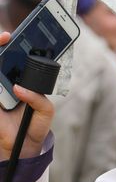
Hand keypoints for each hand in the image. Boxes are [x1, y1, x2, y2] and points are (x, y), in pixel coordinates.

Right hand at [0, 32, 53, 160]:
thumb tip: (19, 88)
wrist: (24, 145)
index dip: (11, 46)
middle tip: (6, 37)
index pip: (13, 59)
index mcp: (20, 81)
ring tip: (3, 43)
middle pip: (0, 58)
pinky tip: (3, 79)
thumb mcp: (45, 110)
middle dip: (0, 45)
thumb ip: (38, 98)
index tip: (12, 36)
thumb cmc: (34, 125)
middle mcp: (4, 82)